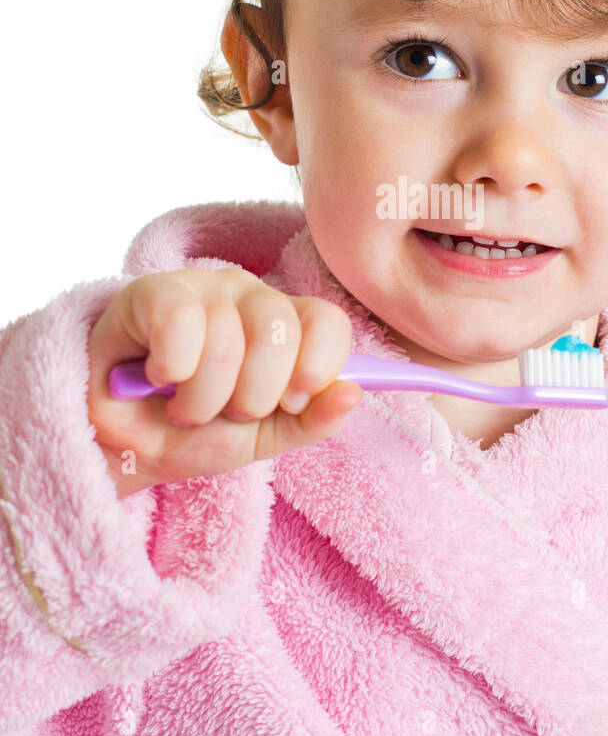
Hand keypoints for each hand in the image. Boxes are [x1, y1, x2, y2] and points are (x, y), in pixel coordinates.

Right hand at [87, 268, 362, 497]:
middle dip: (252, 397)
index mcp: (288, 324)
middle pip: (279, 332)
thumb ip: (312, 421)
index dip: (317, 367)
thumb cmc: (195, 432)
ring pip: (226, 342)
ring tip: (182, 405)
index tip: (291, 404)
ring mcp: (203, 288)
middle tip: (225, 410)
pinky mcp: (154, 291)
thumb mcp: (263, 438)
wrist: (124, 448)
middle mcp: (251, 296)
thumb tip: (354, 394)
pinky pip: (180, 323)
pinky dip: (170, 370)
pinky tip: (156, 376)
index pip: (328, 322)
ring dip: (201, 399)